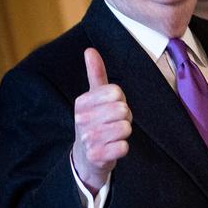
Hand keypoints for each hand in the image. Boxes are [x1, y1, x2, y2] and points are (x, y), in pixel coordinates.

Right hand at [72, 48, 131, 194]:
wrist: (86, 156)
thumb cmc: (95, 121)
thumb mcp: (94, 97)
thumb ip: (95, 73)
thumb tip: (90, 50)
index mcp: (81, 102)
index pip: (116, 92)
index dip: (120, 100)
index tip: (110, 107)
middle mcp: (81, 120)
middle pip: (123, 110)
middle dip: (124, 117)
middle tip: (113, 123)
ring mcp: (88, 139)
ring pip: (125, 128)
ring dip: (124, 132)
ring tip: (113, 135)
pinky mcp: (97, 156)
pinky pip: (123, 146)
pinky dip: (123, 148)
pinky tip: (112, 148)